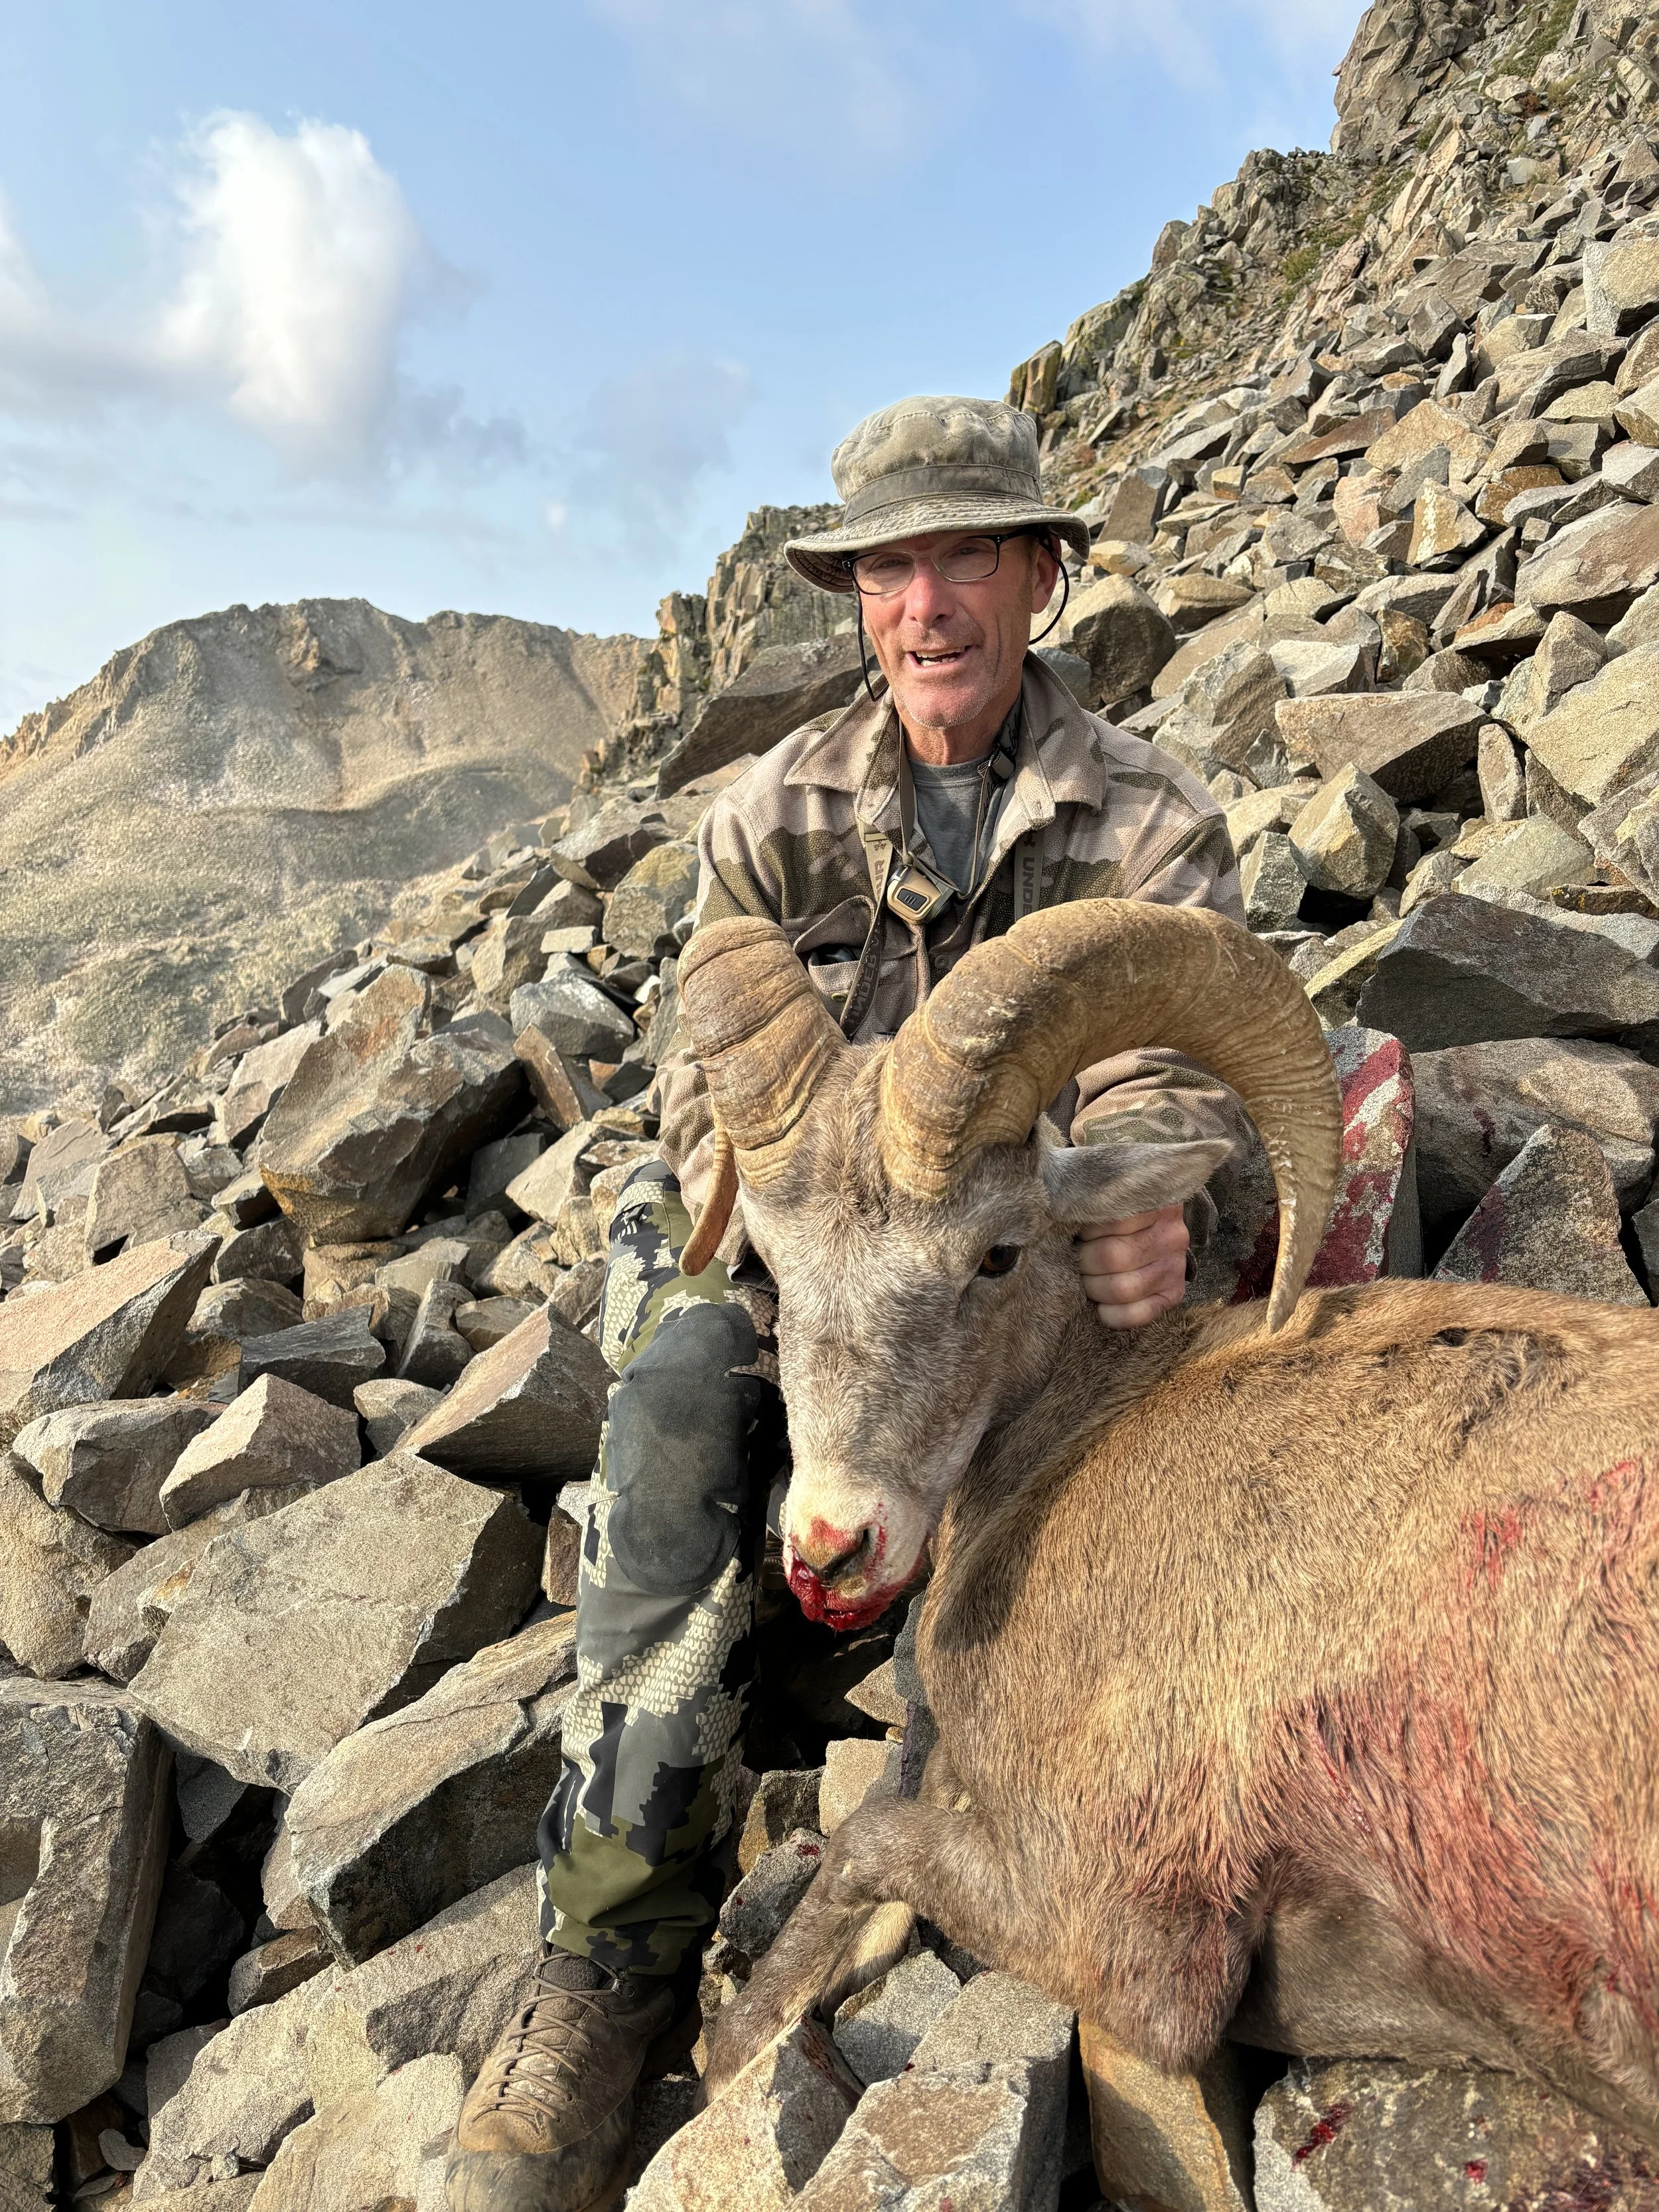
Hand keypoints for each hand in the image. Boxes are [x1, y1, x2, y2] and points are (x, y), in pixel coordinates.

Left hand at [1076, 1204, 1188, 1328]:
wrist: (1157, 1229)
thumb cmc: (1123, 1213)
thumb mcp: (1114, 1198)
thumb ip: (1094, 1204)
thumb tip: (1061, 1221)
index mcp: (1156, 1204)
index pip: (1110, 1221)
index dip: (1086, 1230)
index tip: (1079, 1232)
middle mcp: (1171, 1236)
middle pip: (1112, 1257)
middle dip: (1083, 1262)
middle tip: (1075, 1258)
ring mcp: (1175, 1267)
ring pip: (1122, 1289)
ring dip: (1093, 1287)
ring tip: (1086, 1277)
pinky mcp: (1174, 1294)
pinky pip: (1136, 1315)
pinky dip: (1110, 1315)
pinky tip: (1101, 1305)